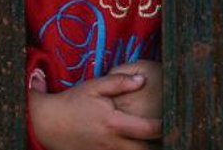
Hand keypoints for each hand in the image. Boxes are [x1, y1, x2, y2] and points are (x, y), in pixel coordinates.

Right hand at [29, 72, 161, 149]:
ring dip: (146, 149)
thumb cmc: (73, 102)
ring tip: (157, 140)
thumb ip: (119, 82)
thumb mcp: (95, 86)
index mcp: (115, 123)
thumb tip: (143, 79)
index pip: (149, 129)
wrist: (48, 123)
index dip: (165, 126)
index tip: (175, 118)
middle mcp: (113, 143)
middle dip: (160, 143)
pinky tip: (137, 144)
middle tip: (173, 133)